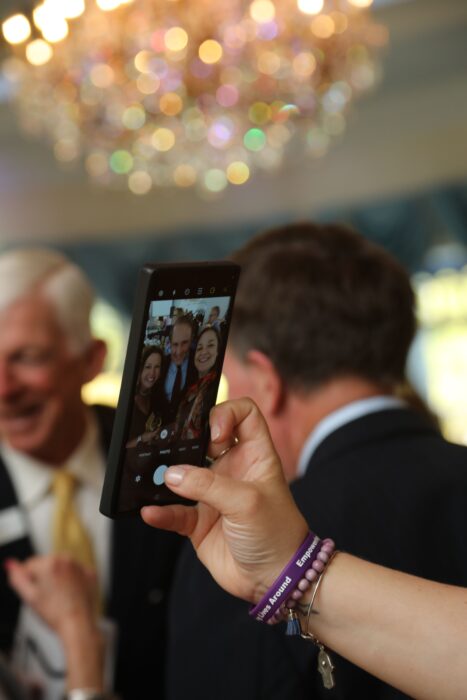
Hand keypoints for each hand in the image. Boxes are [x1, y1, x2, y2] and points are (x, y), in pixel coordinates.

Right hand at [5, 555, 96, 639]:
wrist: (78, 625)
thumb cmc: (55, 614)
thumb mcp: (30, 597)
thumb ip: (17, 578)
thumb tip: (10, 564)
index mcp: (50, 562)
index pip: (29, 565)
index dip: (29, 581)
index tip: (35, 593)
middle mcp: (66, 559)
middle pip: (46, 564)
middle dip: (43, 578)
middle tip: (47, 598)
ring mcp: (80, 566)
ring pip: (61, 568)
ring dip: (57, 578)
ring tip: (59, 598)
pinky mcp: (90, 573)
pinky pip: (76, 573)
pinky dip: (72, 582)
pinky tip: (70, 596)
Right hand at [141, 398, 308, 602]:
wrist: (276, 580)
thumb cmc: (277, 533)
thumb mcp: (247, 502)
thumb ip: (208, 485)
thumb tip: (171, 475)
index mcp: (254, 455)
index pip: (244, 414)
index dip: (227, 414)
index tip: (213, 433)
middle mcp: (232, 469)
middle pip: (205, 439)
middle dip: (187, 439)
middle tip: (173, 446)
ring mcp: (214, 495)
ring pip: (184, 474)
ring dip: (168, 475)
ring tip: (156, 477)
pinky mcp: (199, 522)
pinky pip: (174, 511)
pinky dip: (161, 512)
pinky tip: (151, 512)